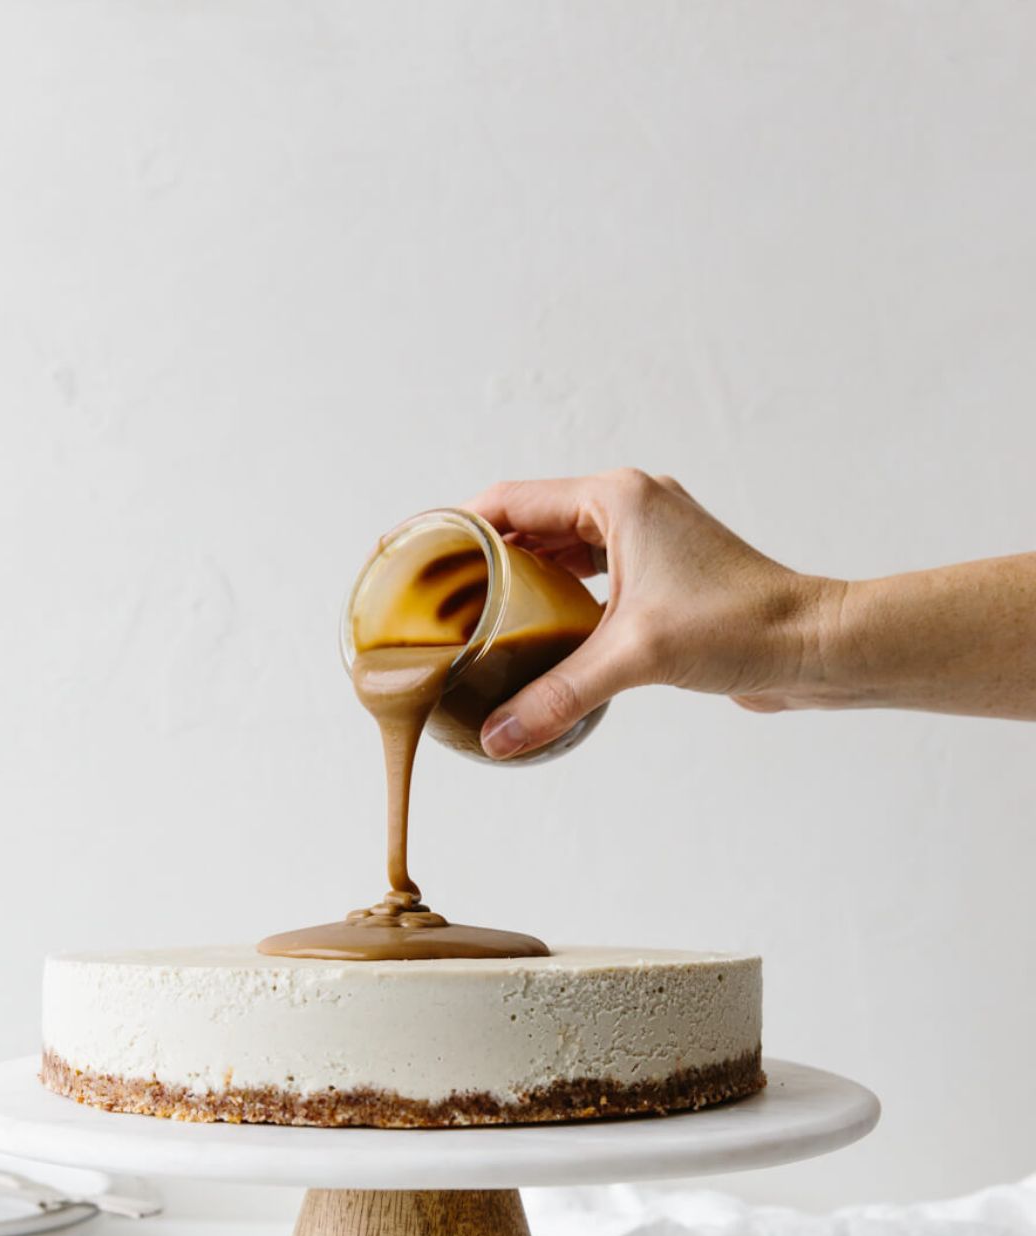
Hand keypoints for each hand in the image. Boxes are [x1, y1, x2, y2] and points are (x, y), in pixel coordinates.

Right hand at [463, 470, 834, 757]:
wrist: (815, 645)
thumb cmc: (743, 626)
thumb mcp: (636, 657)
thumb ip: (559, 693)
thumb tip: (500, 736)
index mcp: (617, 500)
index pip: (511, 501)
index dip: (459, 528)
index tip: (419, 560)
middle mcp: (630, 508)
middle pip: (532, 524)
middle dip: (486, 559)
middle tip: (439, 600)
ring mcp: (649, 540)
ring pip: (562, 552)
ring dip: (523, 580)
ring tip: (476, 619)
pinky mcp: (663, 576)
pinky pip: (592, 577)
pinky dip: (560, 599)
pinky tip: (537, 636)